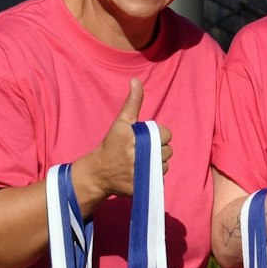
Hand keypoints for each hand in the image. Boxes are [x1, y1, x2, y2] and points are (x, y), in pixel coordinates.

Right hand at [75, 79, 169, 204]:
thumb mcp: (121, 122)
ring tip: (141, 162)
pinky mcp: (141, 187)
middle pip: (168, 151)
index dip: (159, 136)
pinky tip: (141, 173)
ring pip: (166, 165)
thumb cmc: (112, 145)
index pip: (166, 134)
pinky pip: (160, 180)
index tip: (146, 139)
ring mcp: (139, 171)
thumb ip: (133, 102)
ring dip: (157, 164)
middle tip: (142, 152)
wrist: (98, 173)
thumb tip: (136, 80)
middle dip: (159, 150)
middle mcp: (137, 153)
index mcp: (135, 136)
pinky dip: (154, 177)